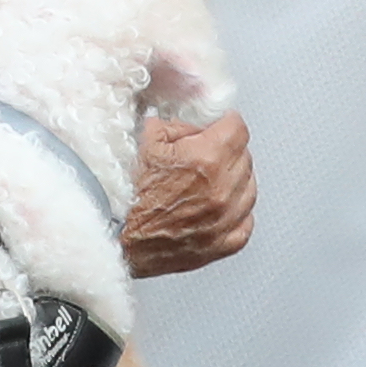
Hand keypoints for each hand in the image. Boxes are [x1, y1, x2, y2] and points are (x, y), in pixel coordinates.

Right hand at [121, 109, 253, 274]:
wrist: (115, 238)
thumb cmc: (126, 197)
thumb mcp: (146, 142)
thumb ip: (175, 125)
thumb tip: (191, 124)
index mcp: (206, 159)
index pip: (238, 128)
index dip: (226, 123)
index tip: (221, 125)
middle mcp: (221, 189)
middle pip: (245, 156)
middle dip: (228, 150)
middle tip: (208, 152)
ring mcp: (225, 219)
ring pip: (249, 188)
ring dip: (235, 180)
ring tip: (212, 180)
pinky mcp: (222, 244)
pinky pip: (246, 222)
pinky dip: (238, 213)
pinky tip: (222, 206)